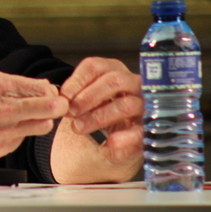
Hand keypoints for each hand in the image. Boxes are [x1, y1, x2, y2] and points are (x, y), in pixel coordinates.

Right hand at [0, 69, 68, 161]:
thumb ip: (11, 82)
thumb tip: (38, 86)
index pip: (41, 90)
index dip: (52, 91)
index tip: (55, 93)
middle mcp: (2, 112)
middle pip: (47, 111)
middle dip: (54, 106)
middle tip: (54, 105)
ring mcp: (1, 133)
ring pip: (39, 128)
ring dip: (38, 120)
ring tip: (25, 115)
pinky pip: (20, 140)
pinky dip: (18, 132)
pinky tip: (2, 126)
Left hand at [55, 57, 143, 180]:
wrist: (122, 133)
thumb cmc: (101, 108)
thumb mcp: (86, 99)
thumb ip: (75, 96)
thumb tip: (60, 99)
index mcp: (113, 70)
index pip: (95, 66)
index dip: (77, 80)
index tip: (63, 96)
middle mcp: (133, 83)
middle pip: (113, 81)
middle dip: (88, 97)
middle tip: (70, 112)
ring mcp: (145, 104)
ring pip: (125, 105)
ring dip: (98, 117)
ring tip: (78, 128)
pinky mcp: (150, 128)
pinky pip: (140, 131)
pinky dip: (123, 138)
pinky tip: (108, 144)